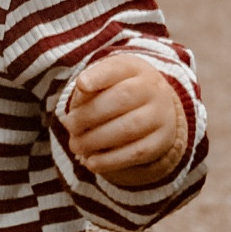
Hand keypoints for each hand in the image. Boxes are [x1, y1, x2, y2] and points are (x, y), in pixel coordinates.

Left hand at [61, 53, 186, 186]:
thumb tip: (73, 116)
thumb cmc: (117, 93)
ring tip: (76, 146)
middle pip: (121, 98)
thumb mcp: (104, 83)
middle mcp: (153, 89)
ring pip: (128, 128)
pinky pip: (136, 153)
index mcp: (134, 68)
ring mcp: (160, 115)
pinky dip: (110, 160)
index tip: (81, 84)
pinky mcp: (161, 141)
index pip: (117, 68)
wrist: (156, 108)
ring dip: (95, 140)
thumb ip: (87, 91)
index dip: (98, 76)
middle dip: (89, 115)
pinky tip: (91, 163)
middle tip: (69, 126)